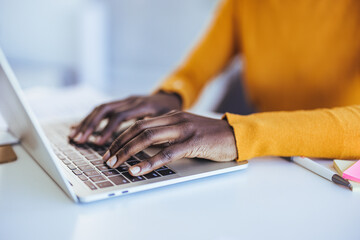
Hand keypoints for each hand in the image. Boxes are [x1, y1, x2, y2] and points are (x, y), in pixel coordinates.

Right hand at [69, 92, 181, 144]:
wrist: (172, 97)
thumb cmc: (171, 112)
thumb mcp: (166, 120)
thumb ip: (153, 129)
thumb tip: (141, 144)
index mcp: (142, 105)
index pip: (120, 116)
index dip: (108, 129)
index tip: (99, 142)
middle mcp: (131, 100)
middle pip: (105, 109)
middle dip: (90, 125)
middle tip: (79, 139)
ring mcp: (125, 100)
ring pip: (101, 108)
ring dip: (87, 122)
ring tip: (74, 136)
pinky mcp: (121, 103)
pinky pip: (103, 109)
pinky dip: (91, 119)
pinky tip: (80, 128)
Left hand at [102, 111, 236, 175]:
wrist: (236, 134)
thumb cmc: (210, 136)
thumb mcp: (186, 130)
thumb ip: (168, 134)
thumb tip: (146, 145)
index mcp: (171, 116)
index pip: (139, 124)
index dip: (121, 136)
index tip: (110, 149)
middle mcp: (174, 120)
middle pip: (138, 129)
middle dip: (118, 144)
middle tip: (106, 158)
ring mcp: (183, 130)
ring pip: (147, 138)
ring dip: (127, 152)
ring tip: (115, 163)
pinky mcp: (192, 143)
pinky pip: (165, 153)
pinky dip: (148, 162)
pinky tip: (137, 169)